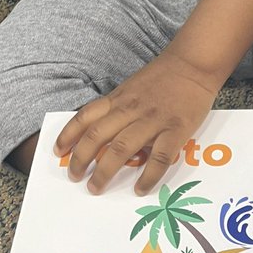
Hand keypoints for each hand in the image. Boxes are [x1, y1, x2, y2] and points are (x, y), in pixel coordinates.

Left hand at [54, 52, 218, 195]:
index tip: (58, 152)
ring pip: (122, 148)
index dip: (68, 135)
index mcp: (119, 98)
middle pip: (98, 136)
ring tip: (96, 187)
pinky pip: (159, 158)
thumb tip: (99, 132)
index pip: (86, 117)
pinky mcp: (176, 129)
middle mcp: (131, 109)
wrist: (193, 63)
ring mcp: (153, 120)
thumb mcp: (131, 87)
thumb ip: (117, 108)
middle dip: (81, 159)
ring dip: (105, 171)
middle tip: (74, 177)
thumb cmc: (163, 76)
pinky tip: (139, 189)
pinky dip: (148, 176)